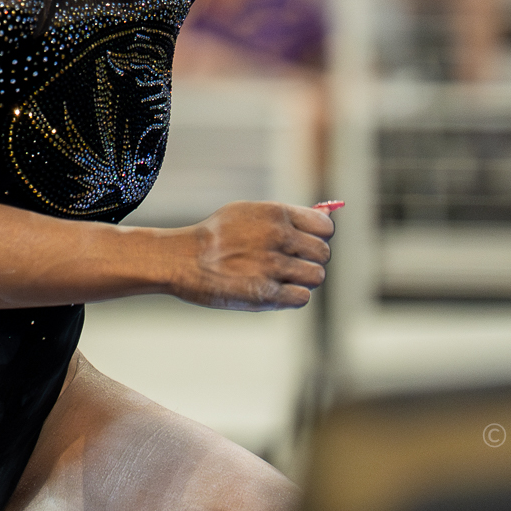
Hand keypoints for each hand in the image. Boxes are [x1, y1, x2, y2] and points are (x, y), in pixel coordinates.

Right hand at [170, 202, 333, 310]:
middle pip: (322, 253)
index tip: (304, 243)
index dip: (318, 237)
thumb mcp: (248, 212)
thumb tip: (327, 216)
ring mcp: (272, 266)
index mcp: (276, 214)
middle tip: (290, 263)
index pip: (324, 227)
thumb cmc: (216, 235)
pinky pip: (302, 298)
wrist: (182, 259)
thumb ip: (286, 216)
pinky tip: (274, 290)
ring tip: (280, 278)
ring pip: (316, 276)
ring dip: (302, 280)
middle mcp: (278, 237)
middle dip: (310, 259)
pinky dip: (292, 297)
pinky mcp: (265, 293)